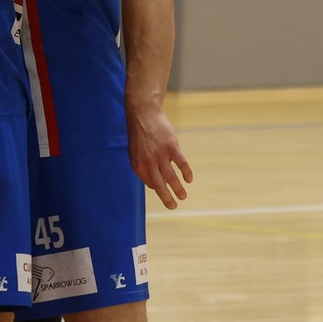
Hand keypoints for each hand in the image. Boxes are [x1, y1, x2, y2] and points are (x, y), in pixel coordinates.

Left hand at [126, 94, 191, 208]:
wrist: (144, 114)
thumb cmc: (139, 134)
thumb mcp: (133, 152)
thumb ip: (141, 167)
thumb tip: (150, 182)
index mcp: (138, 165)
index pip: (149, 182)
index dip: (156, 187)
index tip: (162, 189)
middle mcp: (149, 163)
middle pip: (160, 185)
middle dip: (167, 198)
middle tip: (173, 206)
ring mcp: (161, 155)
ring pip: (171, 177)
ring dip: (178, 189)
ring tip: (183, 197)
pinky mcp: (171, 147)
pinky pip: (181, 163)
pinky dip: (186, 172)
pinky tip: (189, 179)